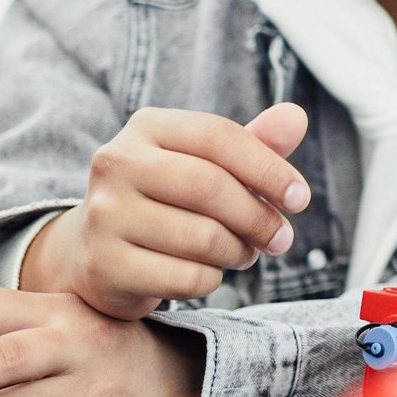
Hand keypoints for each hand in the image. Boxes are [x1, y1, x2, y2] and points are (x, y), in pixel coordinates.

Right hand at [21, 104, 310, 319]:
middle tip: (281, 238)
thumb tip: (297, 116)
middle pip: (211, 187)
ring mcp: (104, 214)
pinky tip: (209, 274)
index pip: (220, 137)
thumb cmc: (167, 199)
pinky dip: (211, 280)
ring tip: (244, 253)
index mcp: (147, 127)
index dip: (270, 169)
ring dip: (239, 252)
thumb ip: (254, 142)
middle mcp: (116, 163)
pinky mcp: (104, 265)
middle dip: (259, 218)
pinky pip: (185, 277)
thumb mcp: (208, 164)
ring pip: (203, 238)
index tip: (301, 199)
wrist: (95, 252)